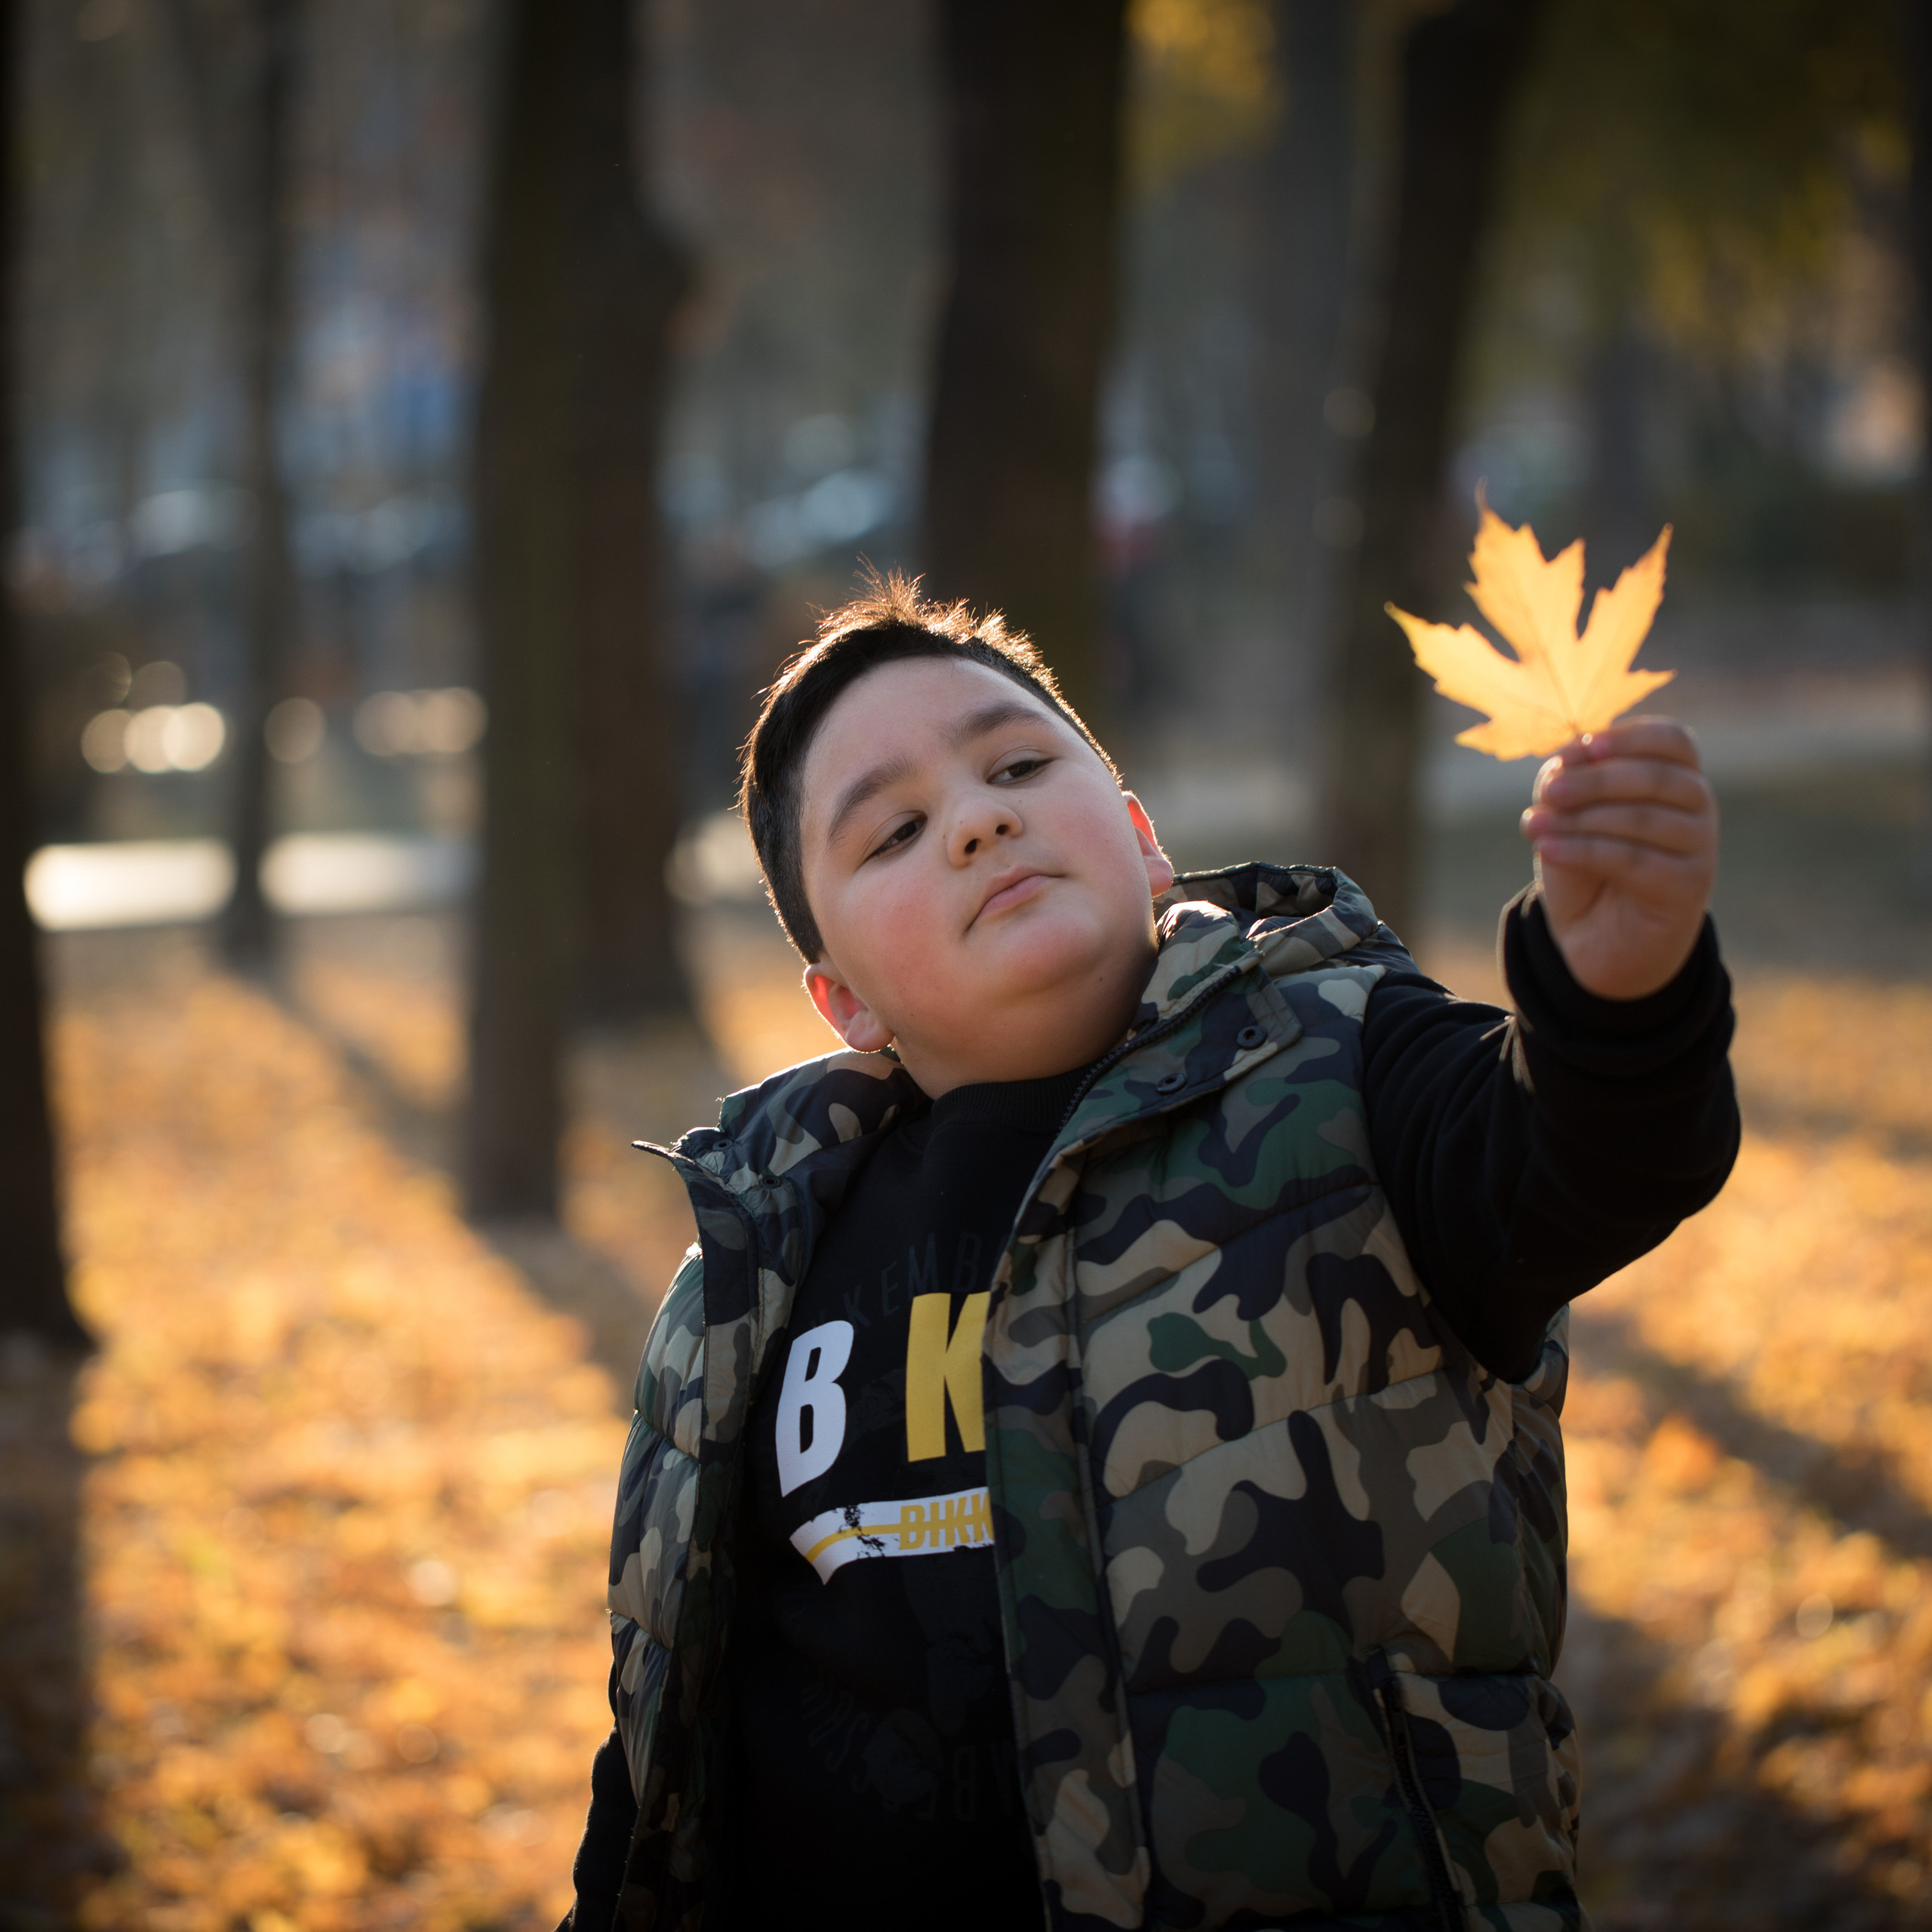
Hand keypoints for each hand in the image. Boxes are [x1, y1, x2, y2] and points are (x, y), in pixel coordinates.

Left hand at [1518, 718, 1717, 999]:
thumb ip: (1568, 785)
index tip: (1584, 746)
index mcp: (1675, 777)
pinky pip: (1634, 860)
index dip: (1630, 737)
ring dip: (1582, 819)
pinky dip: (1584, 851)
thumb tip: (1563, 762)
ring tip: (1534, 825)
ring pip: (1644, 819)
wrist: (1603, 938)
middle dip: (1595, 780)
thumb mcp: (1569, 818)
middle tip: (1549, 790)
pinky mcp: (1689, 886)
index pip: (1673, 740)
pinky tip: (1547, 849)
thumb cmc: (1588, 867)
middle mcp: (1698, 807)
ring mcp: (1700, 847)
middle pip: (1657, 777)